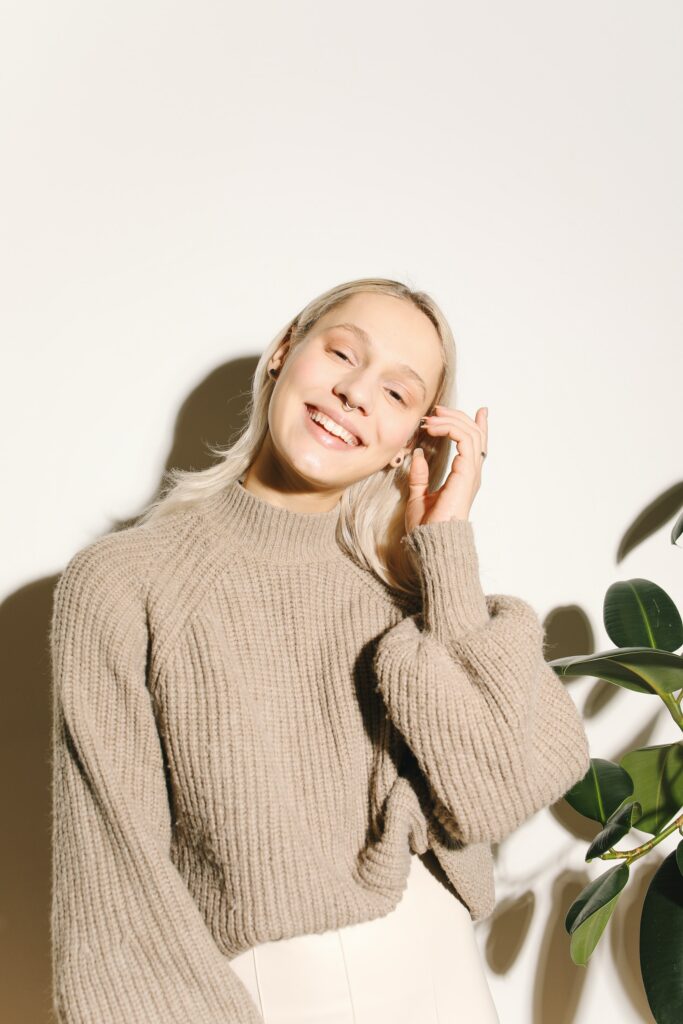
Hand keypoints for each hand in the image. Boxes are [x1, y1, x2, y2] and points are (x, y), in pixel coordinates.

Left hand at [405, 405, 487, 530]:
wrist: (432, 540)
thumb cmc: (427, 527)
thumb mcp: (419, 496)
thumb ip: (420, 476)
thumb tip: (419, 454)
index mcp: (464, 478)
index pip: (476, 446)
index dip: (479, 426)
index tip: (480, 410)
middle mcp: (471, 474)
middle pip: (475, 435)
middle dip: (458, 417)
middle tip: (437, 410)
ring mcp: (471, 474)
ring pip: (471, 434)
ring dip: (451, 420)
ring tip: (430, 418)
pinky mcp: (466, 474)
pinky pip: (465, 441)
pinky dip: (450, 429)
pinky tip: (433, 428)